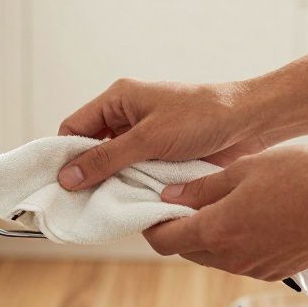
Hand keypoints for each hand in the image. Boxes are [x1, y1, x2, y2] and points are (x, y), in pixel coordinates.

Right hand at [56, 78, 261, 190]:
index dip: (63, 154)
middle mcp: (128, 116)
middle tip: (77, 202)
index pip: (75, 127)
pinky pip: (136, 173)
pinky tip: (129, 204)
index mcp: (118, 99)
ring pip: (114, 164)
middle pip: (92, 148)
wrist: (250, 122)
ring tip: (103, 206)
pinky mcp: (162, 155)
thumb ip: (106, 158)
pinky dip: (132, 187)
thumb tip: (67, 176)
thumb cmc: (201, 117)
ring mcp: (145, 137)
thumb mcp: (148, 139)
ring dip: (112, 183)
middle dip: (86, 173)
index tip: (57, 184)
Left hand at [142, 147, 307, 279]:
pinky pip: (240, 260)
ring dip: (206, 235)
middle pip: (186, 250)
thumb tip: (169, 196)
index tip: (151, 208)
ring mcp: (255, 269)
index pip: (163, 240)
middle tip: (183, 201)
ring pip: (213, 257)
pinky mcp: (276, 272)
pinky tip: (248, 216)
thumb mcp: (243, 169)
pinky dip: (233, 243)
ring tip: (219, 203)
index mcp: (218, 231)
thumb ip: (201, 187)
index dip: (151, 225)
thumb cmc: (307, 175)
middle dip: (178, 228)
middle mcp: (232, 258)